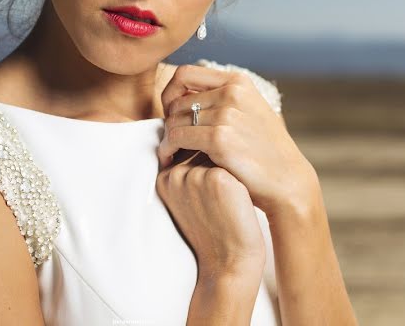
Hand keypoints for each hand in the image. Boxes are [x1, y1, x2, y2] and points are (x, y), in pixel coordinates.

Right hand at [156, 150, 265, 277]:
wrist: (228, 261)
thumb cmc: (211, 230)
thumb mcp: (188, 200)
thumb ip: (186, 172)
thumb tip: (199, 143)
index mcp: (164, 179)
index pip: (184, 151)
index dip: (203, 165)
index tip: (210, 189)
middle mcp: (176, 175)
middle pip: (200, 148)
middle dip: (215, 163)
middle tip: (222, 194)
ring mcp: (195, 176)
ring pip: (217, 152)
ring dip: (227, 166)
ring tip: (230, 197)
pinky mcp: (217, 178)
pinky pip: (232, 162)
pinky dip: (240, 174)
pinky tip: (240, 195)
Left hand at [157, 63, 320, 219]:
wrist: (286, 181)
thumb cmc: (264, 150)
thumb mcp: (249, 111)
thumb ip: (220, 98)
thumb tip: (180, 95)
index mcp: (237, 82)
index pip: (184, 73)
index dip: (170, 92)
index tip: (170, 112)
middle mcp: (232, 93)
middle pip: (176, 100)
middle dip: (169, 120)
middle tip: (172, 139)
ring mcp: (227, 114)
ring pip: (173, 120)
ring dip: (167, 137)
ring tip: (171, 151)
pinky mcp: (219, 138)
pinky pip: (176, 137)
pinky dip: (167, 148)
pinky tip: (171, 158)